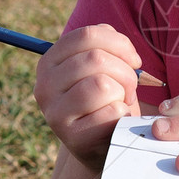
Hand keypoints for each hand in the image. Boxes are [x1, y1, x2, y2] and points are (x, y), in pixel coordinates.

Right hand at [34, 24, 142, 169]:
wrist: (104, 143)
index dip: (119, 43)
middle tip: (130, 87)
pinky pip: (111, 112)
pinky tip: (117, 121)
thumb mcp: (100, 68)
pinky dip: (123, 114)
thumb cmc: (106, 98)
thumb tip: (121, 47)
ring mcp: (55, 113)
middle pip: (96, 58)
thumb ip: (104, 47)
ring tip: (120, 101)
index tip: (133, 60)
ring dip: (122, 92)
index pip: (87, 35)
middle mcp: (44, 86)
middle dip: (125, 71)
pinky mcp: (72, 138)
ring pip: (102, 84)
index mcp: (50, 62)